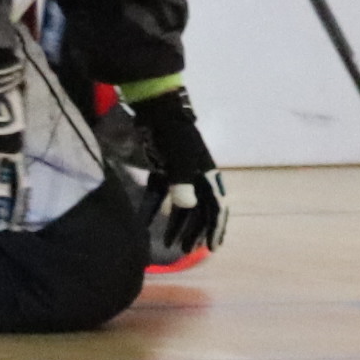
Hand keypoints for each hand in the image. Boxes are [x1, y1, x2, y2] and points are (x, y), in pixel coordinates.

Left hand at [128, 84, 227, 263]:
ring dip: (175, 224)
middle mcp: (195, 177)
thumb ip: (183, 183)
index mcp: (207, 175)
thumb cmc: (174, 133)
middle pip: (198, 210)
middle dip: (193, 232)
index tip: (212, 248)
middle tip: (185, 251)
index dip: (216, 228)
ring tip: (168, 244)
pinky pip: (158, 195)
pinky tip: (143, 224)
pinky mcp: (161, 170)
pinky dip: (152, 209)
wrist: (157, 109)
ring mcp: (178, 174)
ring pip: (179, 206)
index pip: (216, 207)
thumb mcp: (181, 158)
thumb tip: (187, 206)